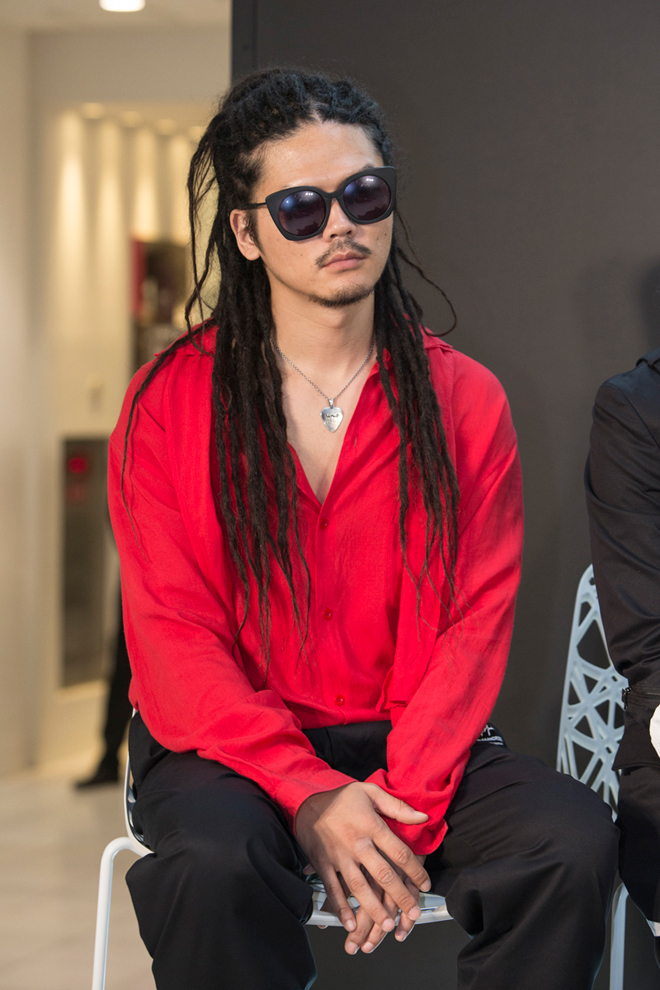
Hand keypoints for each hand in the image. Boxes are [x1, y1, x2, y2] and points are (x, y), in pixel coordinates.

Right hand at [295, 782, 430, 936]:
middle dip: (401, 896)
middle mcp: (356, 843)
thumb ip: (398, 807)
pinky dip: (341, 908)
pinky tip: (350, 923)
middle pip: (382, 874)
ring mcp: (338, 856)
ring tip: (387, 924)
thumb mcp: (370, 792)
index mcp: (370, 825)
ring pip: (359, 887)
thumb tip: (423, 818)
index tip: (425, 884)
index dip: (415, 871)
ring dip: (373, 909)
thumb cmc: (341, 799)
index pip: (399, 852)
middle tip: (413, 912)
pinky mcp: (323, 865)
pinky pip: (332, 889)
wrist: (306, 804)